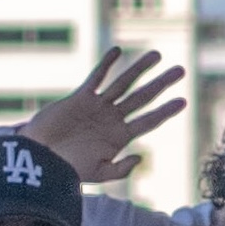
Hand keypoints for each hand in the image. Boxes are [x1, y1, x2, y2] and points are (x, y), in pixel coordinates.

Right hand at [20, 47, 186, 182]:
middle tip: (180, 70)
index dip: (166, 111)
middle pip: (142, 97)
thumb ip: (121, 169)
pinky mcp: (80, 97)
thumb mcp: (98, 174)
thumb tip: (141, 157)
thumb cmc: (68, 168)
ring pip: (123, 83)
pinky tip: (118, 51)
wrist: (42, 157)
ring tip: (157, 55)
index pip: (148, 121)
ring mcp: (98, 106)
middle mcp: (112, 118)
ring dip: (139, 68)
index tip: (183, 101)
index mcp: (120, 136)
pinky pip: (96, 77)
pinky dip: (106, 64)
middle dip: (161, 84)